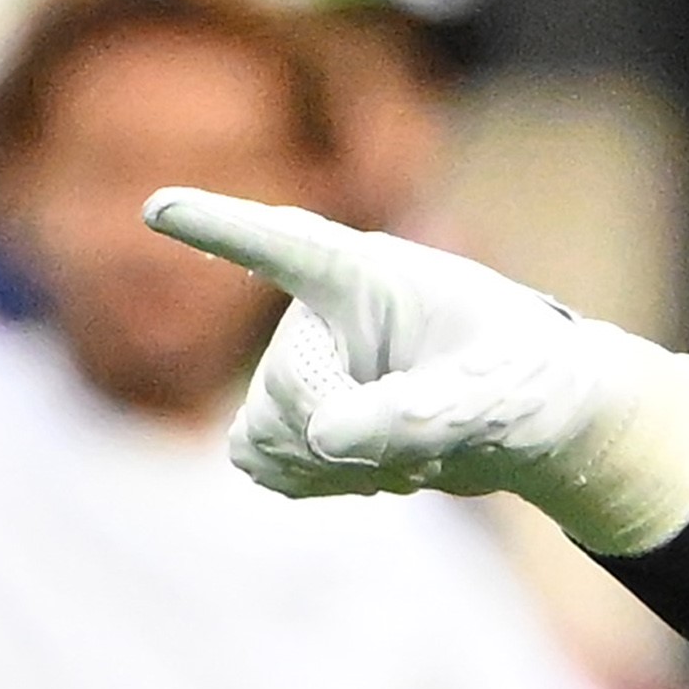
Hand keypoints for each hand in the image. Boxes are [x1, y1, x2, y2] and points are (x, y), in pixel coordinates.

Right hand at [140, 190, 688, 557]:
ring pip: (265, 435)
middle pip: (285, 391)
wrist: (518, 415)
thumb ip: (422, 414)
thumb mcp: (497, 399)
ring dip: (339, 467)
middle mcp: (317, 310)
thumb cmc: (524, 379)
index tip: (163, 208)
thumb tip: (326, 437)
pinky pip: (265, 463)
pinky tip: (373, 464)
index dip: (224, 229)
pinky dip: (317, 480)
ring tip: (411, 447)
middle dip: (351, 436)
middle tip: (430, 441)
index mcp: (372, 276)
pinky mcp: (288, 411)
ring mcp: (296, 361)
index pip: (290, 248)